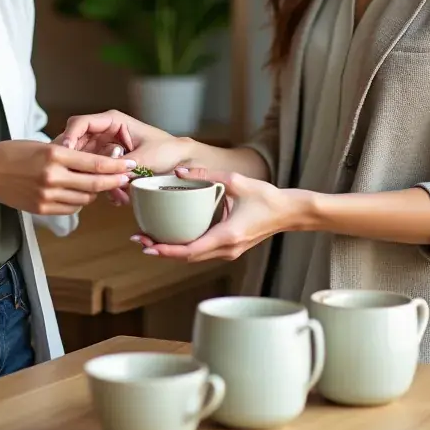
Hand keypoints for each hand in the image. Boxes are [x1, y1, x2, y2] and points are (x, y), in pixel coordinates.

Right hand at [0, 141, 134, 215]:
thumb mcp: (42, 145)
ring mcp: (47, 195)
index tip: (128, 164)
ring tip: (101, 185)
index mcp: (54, 155)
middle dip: (114, 181)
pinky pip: (70, 208)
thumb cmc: (13, 153)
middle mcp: (52, 177)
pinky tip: (80, 194)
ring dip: (95, 193)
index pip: (94, 163)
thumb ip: (67, 153)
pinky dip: (79, 202)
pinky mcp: (41, 209)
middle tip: (127, 178)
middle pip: (93, 184)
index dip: (115, 166)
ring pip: (84, 199)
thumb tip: (92, 161)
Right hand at [57, 109, 194, 204]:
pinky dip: (103, 185)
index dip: (69, 136)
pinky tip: (118, 196)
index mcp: (112, 121)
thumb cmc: (166, 150)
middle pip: (77, 144)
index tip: (65, 153)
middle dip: (80, 164)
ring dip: (93, 178)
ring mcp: (104, 148)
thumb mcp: (144, 157)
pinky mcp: (107, 163)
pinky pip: (96, 173)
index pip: (81, 123)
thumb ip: (122, 165)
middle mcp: (105, 133)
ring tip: (113, 193)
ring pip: (85, 162)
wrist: (180, 161)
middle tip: (81, 179)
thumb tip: (104, 175)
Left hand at [132, 166, 302, 261]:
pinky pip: (203, 252)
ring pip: (194, 257)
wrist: (289, 213)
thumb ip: (208, 175)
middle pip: (188, 258)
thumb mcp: (237, 181)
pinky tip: (173, 237)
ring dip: (172, 251)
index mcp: (227, 236)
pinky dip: (186, 248)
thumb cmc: (266, 197)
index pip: (190, 250)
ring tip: (150, 240)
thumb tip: (179, 172)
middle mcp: (226, 249)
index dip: (166, 250)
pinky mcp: (230, 248)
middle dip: (162, 251)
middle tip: (140, 240)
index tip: (147, 245)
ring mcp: (229, 252)